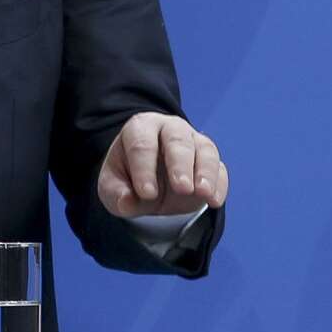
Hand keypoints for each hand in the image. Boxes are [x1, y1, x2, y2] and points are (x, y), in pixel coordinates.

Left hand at [97, 112, 227, 217]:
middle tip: (181, 188)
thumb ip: (117, 194)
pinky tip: (214, 201)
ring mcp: (194, 142)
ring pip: (205, 149)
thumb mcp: (113, 188)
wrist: (149, 186)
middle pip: (178, 140)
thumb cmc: (128, 180)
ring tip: (203, 194)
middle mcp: (170, 129)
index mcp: (141, 128)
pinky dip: (219, 184)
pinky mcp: (210, 161)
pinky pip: (219, 168)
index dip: (144, 169)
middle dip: (180, 164)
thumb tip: (126, 202)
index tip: (147, 193)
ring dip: (206, 172)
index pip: (143, 145)